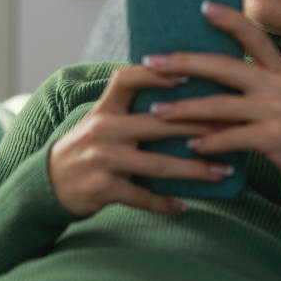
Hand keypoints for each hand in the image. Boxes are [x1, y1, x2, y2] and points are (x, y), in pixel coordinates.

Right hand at [48, 64, 237, 217]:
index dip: (156, 75)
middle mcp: (104, 130)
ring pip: (158, 164)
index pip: (127, 80)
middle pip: (158, 123)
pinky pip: (142, 197)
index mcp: (104, 109)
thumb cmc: (86, 147)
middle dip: (198, 126)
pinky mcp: (104, 189)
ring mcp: (104, 160)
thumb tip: (177, 87)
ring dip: (194, 169)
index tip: (188, 75)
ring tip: (223, 171)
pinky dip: (164, 203)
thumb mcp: (100, 119)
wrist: (48, 183)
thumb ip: (129, 106)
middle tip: (232, 126)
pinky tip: (184, 206)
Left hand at [141, 1, 280, 191]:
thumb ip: (251, 87)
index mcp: (278, 70)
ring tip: (157, 111)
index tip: (202, 6)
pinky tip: (190, 146)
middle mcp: (278, 84)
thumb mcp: (279, 99)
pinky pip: (231, 137)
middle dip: (183, 62)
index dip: (229, 19)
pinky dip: (208, 142)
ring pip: (219, 105)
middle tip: (151, 63)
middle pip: (223, 66)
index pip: (253, 36)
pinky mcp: (275, 138)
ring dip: (183, 109)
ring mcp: (277, 110)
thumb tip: (204, 79)